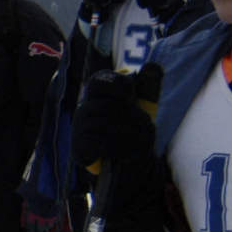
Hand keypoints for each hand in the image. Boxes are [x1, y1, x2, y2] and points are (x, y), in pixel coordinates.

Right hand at [71, 70, 162, 211]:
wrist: (126, 165)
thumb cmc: (133, 131)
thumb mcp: (144, 106)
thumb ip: (148, 86)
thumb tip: (153, 65)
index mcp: (97, 95)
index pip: (99, 81)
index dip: (117, 83)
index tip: (131, 93)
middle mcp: (84, 108)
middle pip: (108, 106)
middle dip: (133, 115)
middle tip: (148, 125)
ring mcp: (79, 128)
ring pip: (105, 125)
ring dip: (130, 135)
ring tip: (142, 143)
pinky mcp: (79, 147)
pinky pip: (100, 144)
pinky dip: (121, 150)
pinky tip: (131, 154)